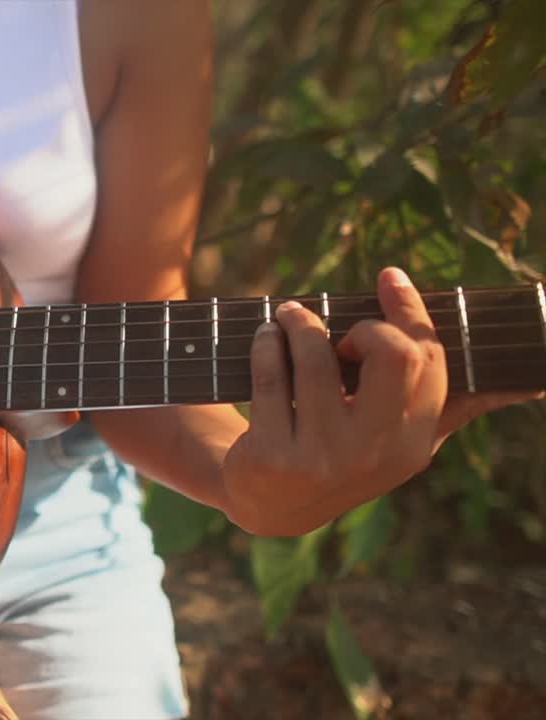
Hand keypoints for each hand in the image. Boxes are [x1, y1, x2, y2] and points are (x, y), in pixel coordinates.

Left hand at [222, 267, 539, 535]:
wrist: (271, 503)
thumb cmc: (344, 452)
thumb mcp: (401, 439)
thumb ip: (455, 406)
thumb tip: (531, 382)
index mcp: (413, 443)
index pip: (429, 361)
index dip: (410, 312)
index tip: (391, 277)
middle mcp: (373, 452)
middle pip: (393, 354)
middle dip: (365, 326)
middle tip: (338, 326)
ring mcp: (321, 457)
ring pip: (317, 359)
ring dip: (299, 323)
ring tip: (288, 318)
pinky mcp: (271, 456)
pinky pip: (269, 377)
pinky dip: (267, 344)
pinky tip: (266, 337)